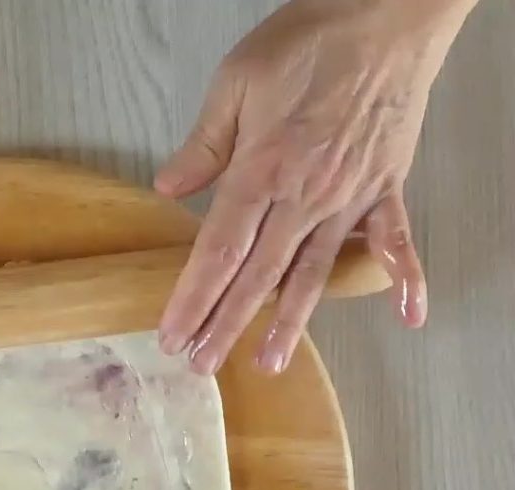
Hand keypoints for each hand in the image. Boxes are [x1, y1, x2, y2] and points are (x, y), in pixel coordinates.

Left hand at [155, 0, 471, 375]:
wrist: (386, 11)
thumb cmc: (309, 41)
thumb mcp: (235, 82)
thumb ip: (204, 145)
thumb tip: (167, 189)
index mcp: (261, 172)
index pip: (218, 252)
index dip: (193, 299)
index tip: (172, 335)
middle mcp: (304, 197)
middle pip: (258, 275)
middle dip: (226, 324)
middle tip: (202, 365)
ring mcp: (348, 198)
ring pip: (314, 272)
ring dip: (292, 322)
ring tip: (269, 362)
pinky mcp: (385, 188)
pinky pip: (396, 240)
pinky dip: (406, 276)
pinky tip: (410, 316)